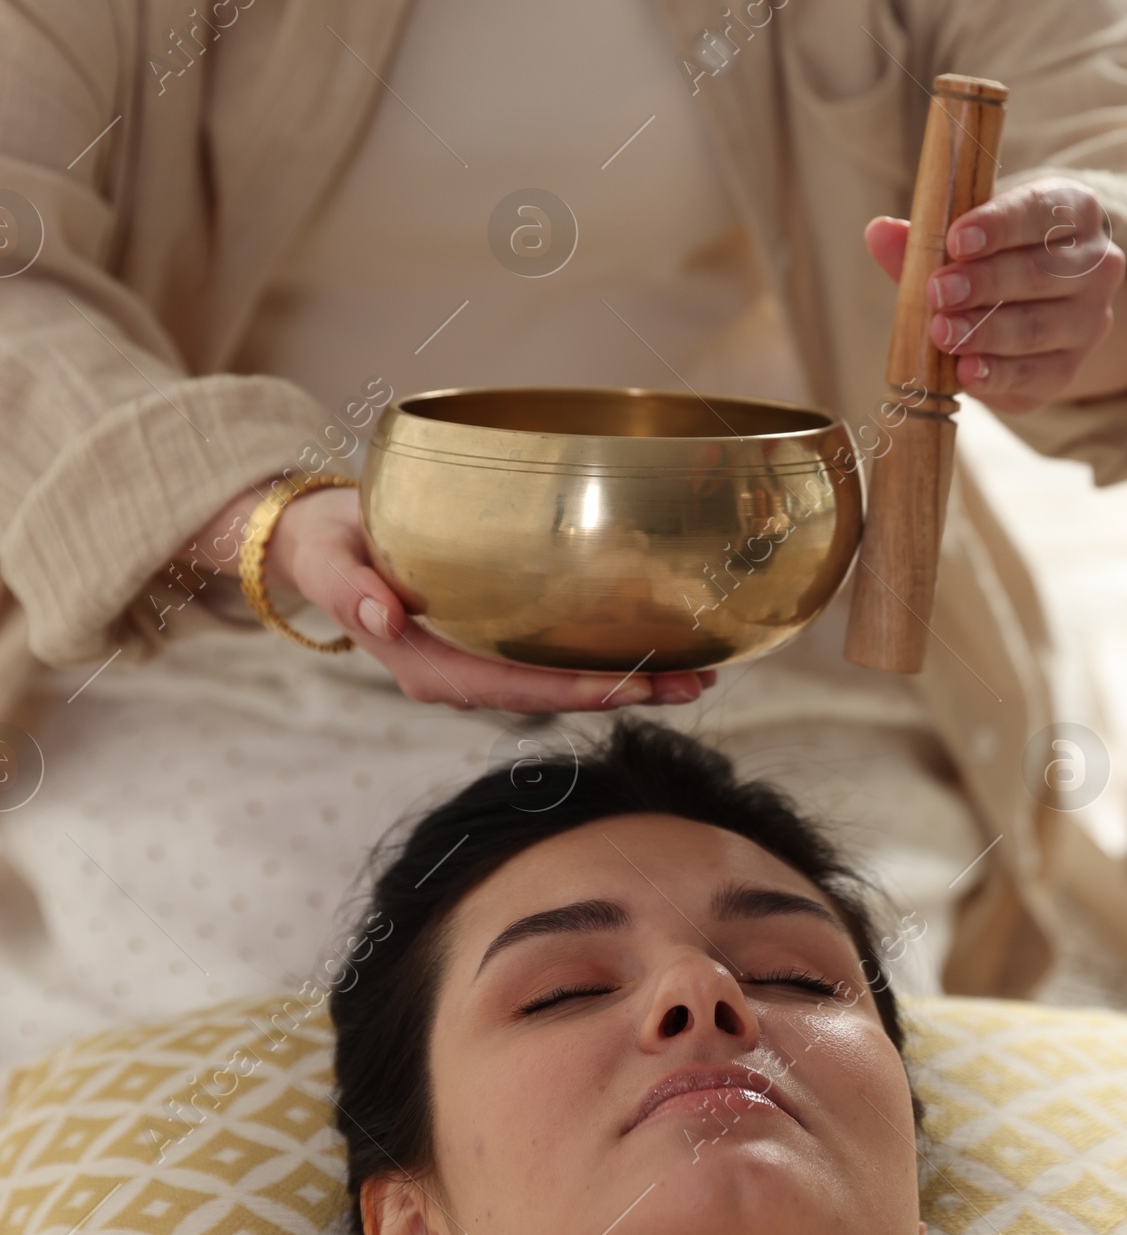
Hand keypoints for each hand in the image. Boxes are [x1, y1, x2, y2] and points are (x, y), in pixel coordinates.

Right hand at [190, 486, 715, 712]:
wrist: (319, 541)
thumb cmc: (327, 543)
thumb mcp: (329, 558)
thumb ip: (349, 588)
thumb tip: (381, 615)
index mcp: (425, 665)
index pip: (512, 687)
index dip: (573, 689)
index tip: (630, 686)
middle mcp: (459, 674)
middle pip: (553, 694)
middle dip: (626, 691)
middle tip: (697, 681)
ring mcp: (479, 661)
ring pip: (563, 680)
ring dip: (630, 679)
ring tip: (699, 669)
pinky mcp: (492, 639)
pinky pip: (555, 656)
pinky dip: (606, 654)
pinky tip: (655, 643)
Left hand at [865, 176, 1126, 412]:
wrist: (1033, 309)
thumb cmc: (994, 259)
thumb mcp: (964, 239)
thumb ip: (926, 238)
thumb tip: (881, 232)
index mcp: (1074, 211)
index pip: (1041, 211)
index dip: (998, 226)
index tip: (956, 241)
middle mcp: (1096, 263)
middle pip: (1041, 272)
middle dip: (986, 283)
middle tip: (939, 291)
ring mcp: (1090, 319)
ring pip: (1039, 325)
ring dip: (987, 331)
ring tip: (943, 332)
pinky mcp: (1071, 367)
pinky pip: (1037, 373)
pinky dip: (999, 374)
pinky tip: (967, 372)